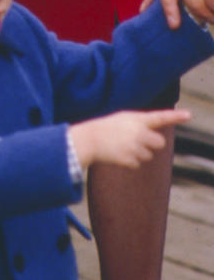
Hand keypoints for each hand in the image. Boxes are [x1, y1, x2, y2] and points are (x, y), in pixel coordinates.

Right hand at [69, 108, 190, 170]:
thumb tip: (158, 140)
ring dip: (139, 153)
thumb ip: (142, 125)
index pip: (160, 117)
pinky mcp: (129, 160)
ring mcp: (134, 147)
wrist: (90, 139)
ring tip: (123, 146)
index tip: (189, 115)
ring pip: (149, 155)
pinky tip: (119, 153)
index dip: (176, 116)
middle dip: (152, 144)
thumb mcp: (124, 119)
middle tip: (139, 140)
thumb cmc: (108, 127)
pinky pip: (138, 164)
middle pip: (160, 143)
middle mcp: (138, 132)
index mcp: (137, 119)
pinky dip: (130, 161)